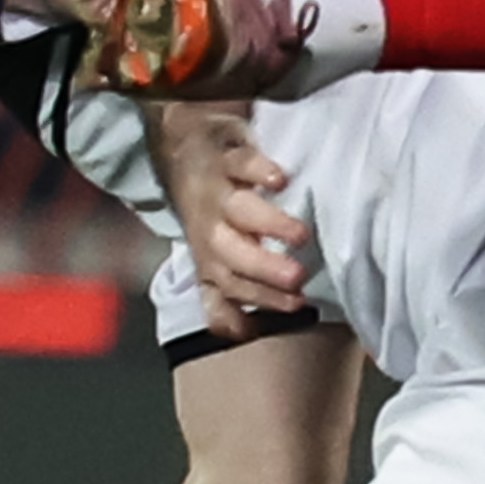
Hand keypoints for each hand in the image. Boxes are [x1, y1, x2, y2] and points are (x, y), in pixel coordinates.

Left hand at [152, 107, 312, 333]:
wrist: (184, 151)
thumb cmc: (210, 209)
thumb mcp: (212, 254)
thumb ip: (224, 296)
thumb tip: (238, 333)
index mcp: (210, 253)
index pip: (233, 283)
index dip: (262, 296)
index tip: (299, 305)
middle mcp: (211, 225)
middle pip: (231, 251)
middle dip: (262, 268)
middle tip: (298, 278)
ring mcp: (219, 190)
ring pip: (239, 208)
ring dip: (267, 223)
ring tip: (300, 236)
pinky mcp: (228, 155)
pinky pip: (241, 162)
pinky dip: (258, 170)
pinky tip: (280, 180)